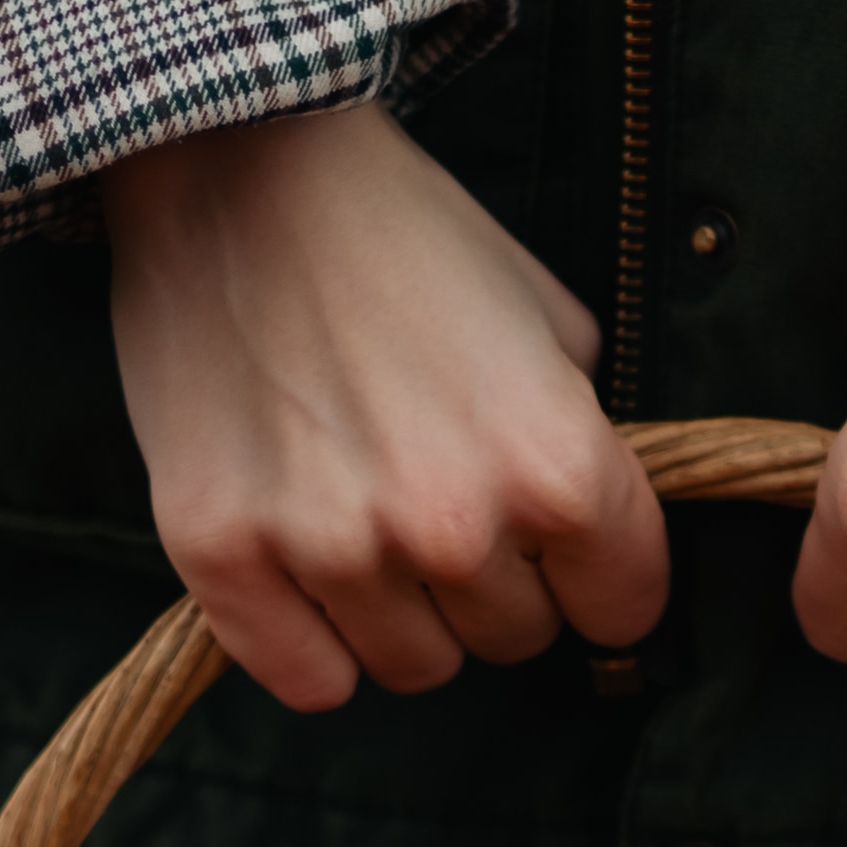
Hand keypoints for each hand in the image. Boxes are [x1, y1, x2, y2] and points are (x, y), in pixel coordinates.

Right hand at [103, 98, 667, 711]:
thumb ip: (584, 442)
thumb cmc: (406, 233)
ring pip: (416, 667)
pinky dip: (315, 644)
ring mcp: (331, 547)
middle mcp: (451, 524)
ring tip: (372, 517)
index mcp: (556, 464)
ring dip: (406, 615)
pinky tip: (308, 569)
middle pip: (514, 641)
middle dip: (497, 584)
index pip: (623, 610)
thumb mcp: (552, 320)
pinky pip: (309, 680)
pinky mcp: (222, 555)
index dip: (599, 576)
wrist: (237, 165)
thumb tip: (596, 538)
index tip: (564, 547)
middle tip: (445, 500)